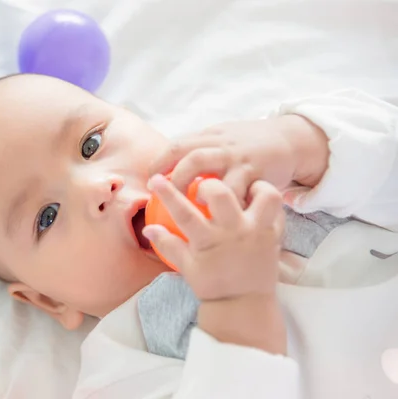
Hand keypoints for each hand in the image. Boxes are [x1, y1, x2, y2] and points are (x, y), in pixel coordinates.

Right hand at [143, 176, 283, 300]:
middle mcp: (234, 232)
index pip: (183, 211)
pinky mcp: (275, 235)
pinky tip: (257, 205)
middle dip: (209, 185)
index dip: (167, 192)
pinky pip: (279, 209)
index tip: (155, 179)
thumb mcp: (186, 266)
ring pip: (264, 195)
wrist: (244, 305)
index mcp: (209, 241)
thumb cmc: (213, 285)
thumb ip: (168, 244)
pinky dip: (269, 203)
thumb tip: (148, 229)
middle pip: (221, 193)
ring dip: (253, 187)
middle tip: (205, 191)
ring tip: (243, 191)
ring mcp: (258, 232)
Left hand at [150, 115, 328, 206]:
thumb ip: (200, 148)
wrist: (291, 140)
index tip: (149, 181)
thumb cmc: (249, 145)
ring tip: (193, 206)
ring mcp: (240, 161)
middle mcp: (223, 146)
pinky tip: (222, 219)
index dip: (159, 163)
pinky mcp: (257, 175)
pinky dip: (230, 206)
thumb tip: (170, 166)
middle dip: (174, 178)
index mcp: (210, 137)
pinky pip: (240, 194)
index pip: (177, 146)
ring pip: (215, 177)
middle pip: (190, 158)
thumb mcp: (223, 138)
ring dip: (199, 193)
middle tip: (164, 197)